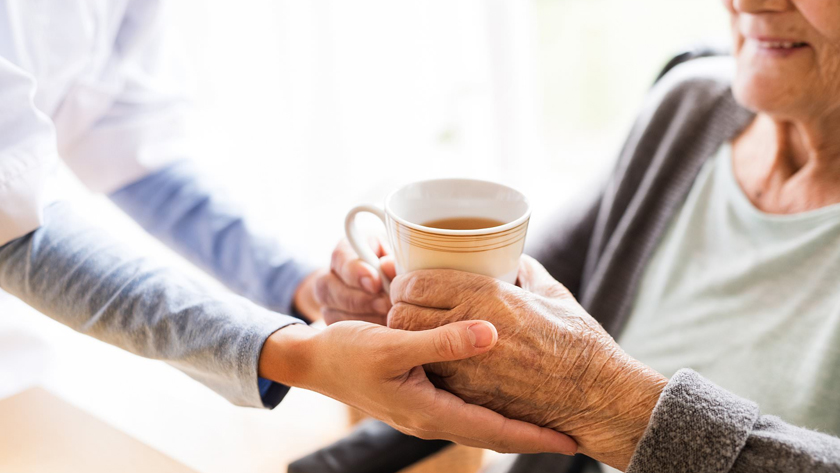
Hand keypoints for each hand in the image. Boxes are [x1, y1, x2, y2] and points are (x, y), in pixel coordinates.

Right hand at [258, 320, 576, 453]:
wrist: (314, 362)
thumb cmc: (348, 354)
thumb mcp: (393, 346)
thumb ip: (442, 341)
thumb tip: (492, 333)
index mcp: (430, 411)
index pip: (494, 431)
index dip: (534, 437)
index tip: (570, 441)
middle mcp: (433, 416)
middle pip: (494, 432)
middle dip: (533, 436)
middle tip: (573, 436)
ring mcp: (427, 409)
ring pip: (481, 421)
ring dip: (515, 423)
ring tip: (548, 418)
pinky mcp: (421, 396)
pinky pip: (466, 408)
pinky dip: (491, 406)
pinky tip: (504, 392)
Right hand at [314, 238, 395, 324]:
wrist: (387, 285)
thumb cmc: (394, 267)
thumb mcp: (397, 257)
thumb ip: (394, 260)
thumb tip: (388, 266)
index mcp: (345, 251)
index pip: (340, 257)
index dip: (356, 272)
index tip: (376, 283)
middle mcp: (330, 274)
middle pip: (328, 287)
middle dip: (359, 299)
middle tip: (385, 305)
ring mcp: (327, 300)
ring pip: (331, 311)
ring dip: (362, 317)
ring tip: (387, 318)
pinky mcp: (333, 320)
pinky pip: (339, 331)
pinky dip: (360, 331)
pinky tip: (380, 329)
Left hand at [387, 256, 667, 470]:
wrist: (595, 395)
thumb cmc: (578, 342)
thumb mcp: (552, 294)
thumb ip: (526, 272)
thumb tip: (513, 259)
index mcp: (487, 295)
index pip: (418, 282)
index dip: (405, 281)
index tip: (408, 282)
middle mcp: (470, 326)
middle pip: (404, 312)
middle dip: (399, 307)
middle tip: (406, 306)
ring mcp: (465, 364)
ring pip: (410, 345)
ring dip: (407, 337)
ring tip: (417, 333)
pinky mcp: (468, 395)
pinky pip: (429, 373)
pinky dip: (426, 364)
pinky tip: (436, 360)